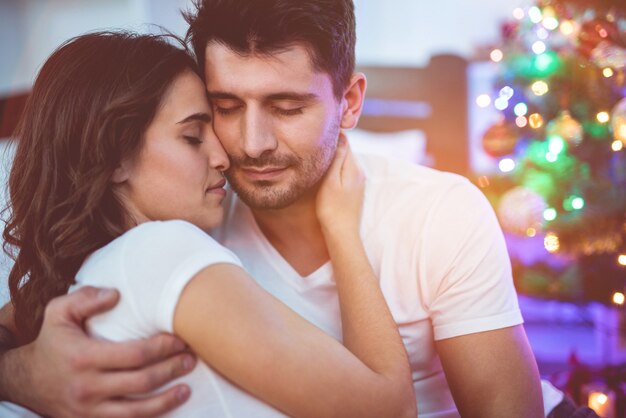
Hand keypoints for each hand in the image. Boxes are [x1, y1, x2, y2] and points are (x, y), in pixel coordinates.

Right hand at [5, 286, 195, 417]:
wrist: (25, 381)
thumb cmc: (51, 341)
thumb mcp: (58, 312)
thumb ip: (86, 298)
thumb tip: (117, 294)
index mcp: (83, 357)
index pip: (134, 354)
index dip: (162, 347)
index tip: (180, 339)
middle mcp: (87, 387)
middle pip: (142, 382)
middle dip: (171, 370)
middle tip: (191, 359)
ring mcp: (89, 410)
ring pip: (137, 411)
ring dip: (167, 401)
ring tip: (186, 389)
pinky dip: (149, 417)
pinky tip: (166, 408)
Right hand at [316, 132, 364, 236]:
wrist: (342, 234)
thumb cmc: (332, 209)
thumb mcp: (331, 181)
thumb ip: (337, 158)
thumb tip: (340, 135)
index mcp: (354, 167)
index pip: (345, 141)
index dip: (333, 134)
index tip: (319, 130)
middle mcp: (359, 172)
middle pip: (346, 150)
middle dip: (333, 145)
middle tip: (315, 141)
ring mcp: (358, 182)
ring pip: (345, 162)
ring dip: (334, 158)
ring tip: (319, 156)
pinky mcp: (354, 190)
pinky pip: (345, 172)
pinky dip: (336, 169)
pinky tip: (327, 173)